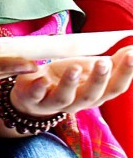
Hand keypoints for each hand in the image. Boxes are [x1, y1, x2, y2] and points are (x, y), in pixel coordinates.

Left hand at [8, 46, 132, 117]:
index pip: (115, 87)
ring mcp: (55, 102)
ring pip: (65, 98)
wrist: (34, 93)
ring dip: (70, 83)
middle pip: (92, 95)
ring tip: (74, 67)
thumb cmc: (69, 78)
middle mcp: (79, 102)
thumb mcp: (91, 68)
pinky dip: (40, 88)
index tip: (132, 55)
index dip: (125, 73)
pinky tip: (43, 79)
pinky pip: (37, 95)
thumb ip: (115, 61)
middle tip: (103, 62)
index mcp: (96, 95)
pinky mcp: (34, 98)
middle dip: (99, 79)